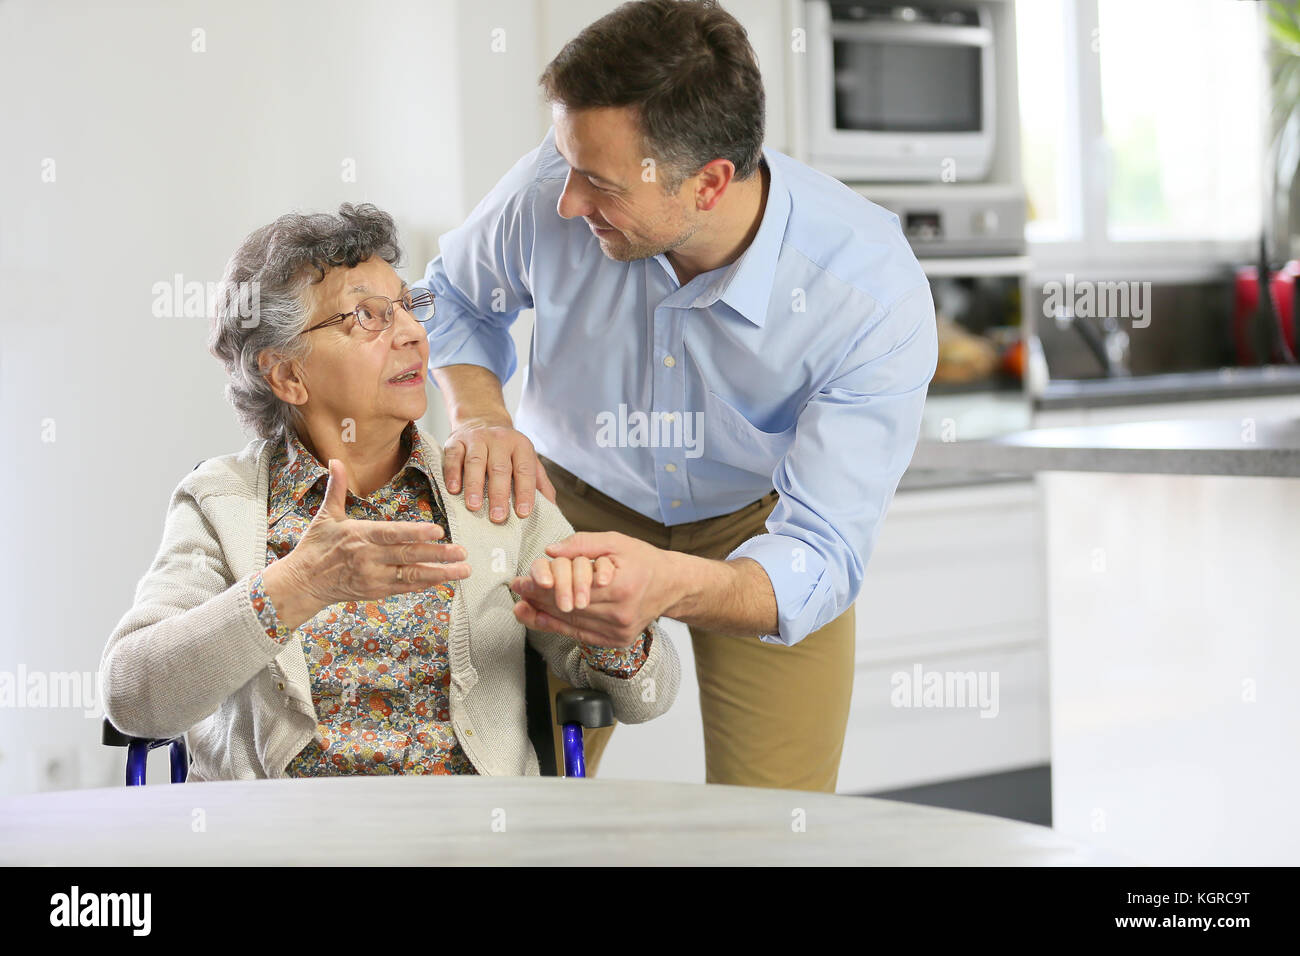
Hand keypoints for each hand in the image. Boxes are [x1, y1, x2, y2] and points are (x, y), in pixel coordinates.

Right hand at [286, 458, 470, 606]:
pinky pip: (404, 587)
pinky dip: (425, 583)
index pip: (391, 534)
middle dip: (437, 554)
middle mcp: (368, 557)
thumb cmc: (315, 547)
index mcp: (359, 535)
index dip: (415, 533)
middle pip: (407, 555)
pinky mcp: (376, 591)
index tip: (437, 531)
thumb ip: (336, 488)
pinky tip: (444, 579)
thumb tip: (335, 460)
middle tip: (462, 552)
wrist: (302, 583)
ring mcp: (373, 577)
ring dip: (439, 573)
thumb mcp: (325, 516)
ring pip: (411, 575)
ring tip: (463, 570)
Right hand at [442, 419, 555, 522]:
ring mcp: (476, 439)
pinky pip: (453, 457)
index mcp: (520, 446)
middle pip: (499, 468)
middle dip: (499, 494)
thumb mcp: (528, 459)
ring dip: (474, 486)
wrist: (481, 419)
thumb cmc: (506, 449)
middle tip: (498, 517)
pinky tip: (454, 490)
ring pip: (475, 463)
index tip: (523, 513)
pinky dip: (452, 474)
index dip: (525, 492)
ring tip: (474, 506)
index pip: (525, 470)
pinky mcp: (456, 441)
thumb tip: (552, 508)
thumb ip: (540, 483)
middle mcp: (500, 440)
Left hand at [510, 532, 678, 647]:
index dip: (544, 584)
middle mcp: (620, 614)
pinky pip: (580, 635)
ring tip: (523, 602)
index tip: (524, 578)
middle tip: (518, 587)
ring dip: (543, 613)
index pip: (573, 588)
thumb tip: (551, 551)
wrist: (671, 586)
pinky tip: (540, 617)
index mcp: (622, 587)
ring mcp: (619, 633)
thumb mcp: (616, 541)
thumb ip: (583, 544)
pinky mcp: (616, 642)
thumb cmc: (644, 561)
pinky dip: (557, 627)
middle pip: (568, 608)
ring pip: (571, 624)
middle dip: (539, 597)